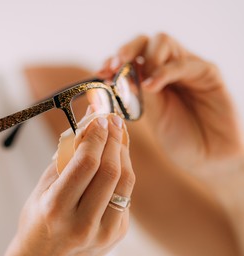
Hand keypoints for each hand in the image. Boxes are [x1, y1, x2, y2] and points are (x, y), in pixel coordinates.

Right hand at [3, 115, 134, 255]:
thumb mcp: (42, 189)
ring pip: (125, 182)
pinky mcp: (117, 234)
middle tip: (112, 120)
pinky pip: (124, 195)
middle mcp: (82, 223)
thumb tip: (85, 126)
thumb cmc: (37, 221)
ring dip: (123, 153)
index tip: (99, 118)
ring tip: (118, 134)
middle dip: (114, 139)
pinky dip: (122, 173)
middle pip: (110, 171)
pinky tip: (116, 159)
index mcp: (56, 208)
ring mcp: (103, 232)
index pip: (85, 164)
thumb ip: (64, 158)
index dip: (96, 136)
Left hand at [99, 33, 243, 175]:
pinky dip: (163, 72)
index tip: (101, 72)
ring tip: (140, 83)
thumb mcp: (152, 115)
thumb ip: (139, 93)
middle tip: (115, 65)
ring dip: (145, 58)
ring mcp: (186, 67)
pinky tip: (151, 87)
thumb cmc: (179, 139)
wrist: (208, 158)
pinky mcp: (207, 72)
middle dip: (126, 50)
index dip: (114, 61)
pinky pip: (183, 63)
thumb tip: (116, 74)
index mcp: (150, 78)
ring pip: (162, 42)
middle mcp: (167, 68)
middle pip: (144, 41)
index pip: (130, 57)